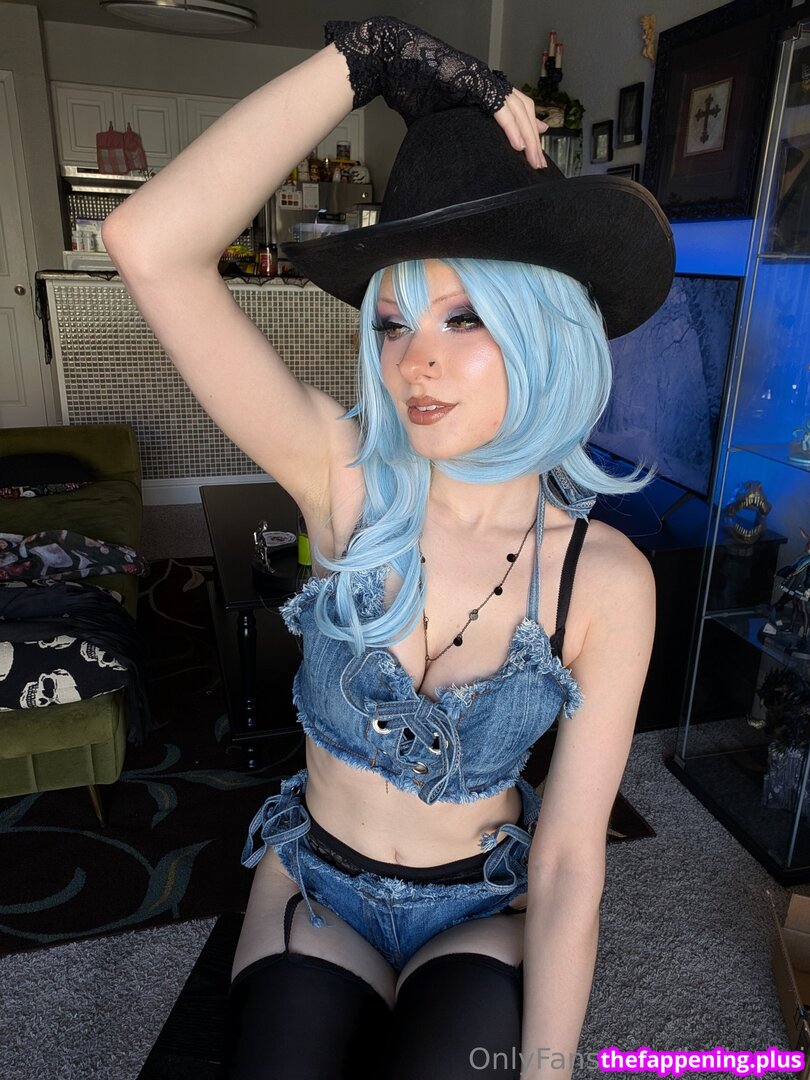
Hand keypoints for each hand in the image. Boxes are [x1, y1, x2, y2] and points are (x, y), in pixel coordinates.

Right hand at [326, 16, 545, 166]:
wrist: (390, 61)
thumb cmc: (405, 86)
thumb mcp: (431, 116)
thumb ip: (444, 129)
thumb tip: (439, 152)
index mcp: (478, 88)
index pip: (513, 107)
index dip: (528, 124)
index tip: (536, 142)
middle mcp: (484, 81)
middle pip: (521, 109)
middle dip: (533, 138)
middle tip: (538, 163)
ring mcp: (480, 78)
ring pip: (516, 108)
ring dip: (528, 137)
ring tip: (533, 161)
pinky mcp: (473, 81)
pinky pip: (499, 106)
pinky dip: (511, 127)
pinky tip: (518, 145)